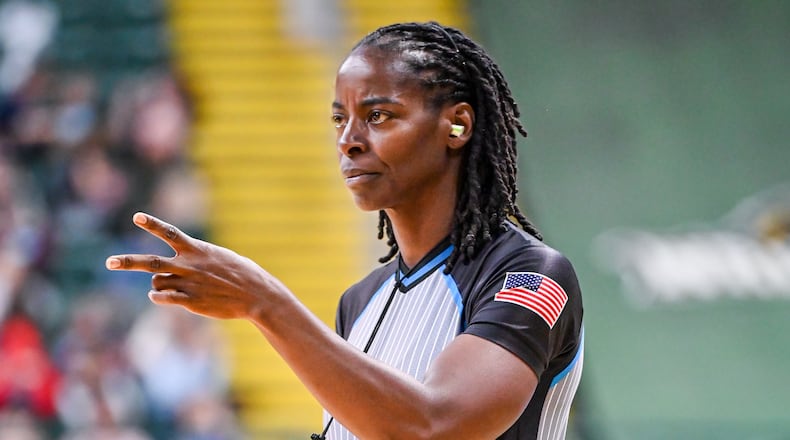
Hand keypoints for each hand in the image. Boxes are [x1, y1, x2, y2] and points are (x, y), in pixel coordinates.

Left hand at [105, 212, 284, 319]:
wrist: (256, 294)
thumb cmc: (242, 273)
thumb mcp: (221, 257)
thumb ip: (198, 257)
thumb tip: (179, 267)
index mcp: (197, 250)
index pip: (170, 233)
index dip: (152, 224)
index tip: (136, 217)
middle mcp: (189, 265)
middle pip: (151, 262)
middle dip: (128, 262)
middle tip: (109, 263)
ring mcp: (188, 284)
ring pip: (156, 282)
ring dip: (159, 283)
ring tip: (176, 284)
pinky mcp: (191, 301)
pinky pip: (163, 298)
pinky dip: (158, 296)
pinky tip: (159, 296)